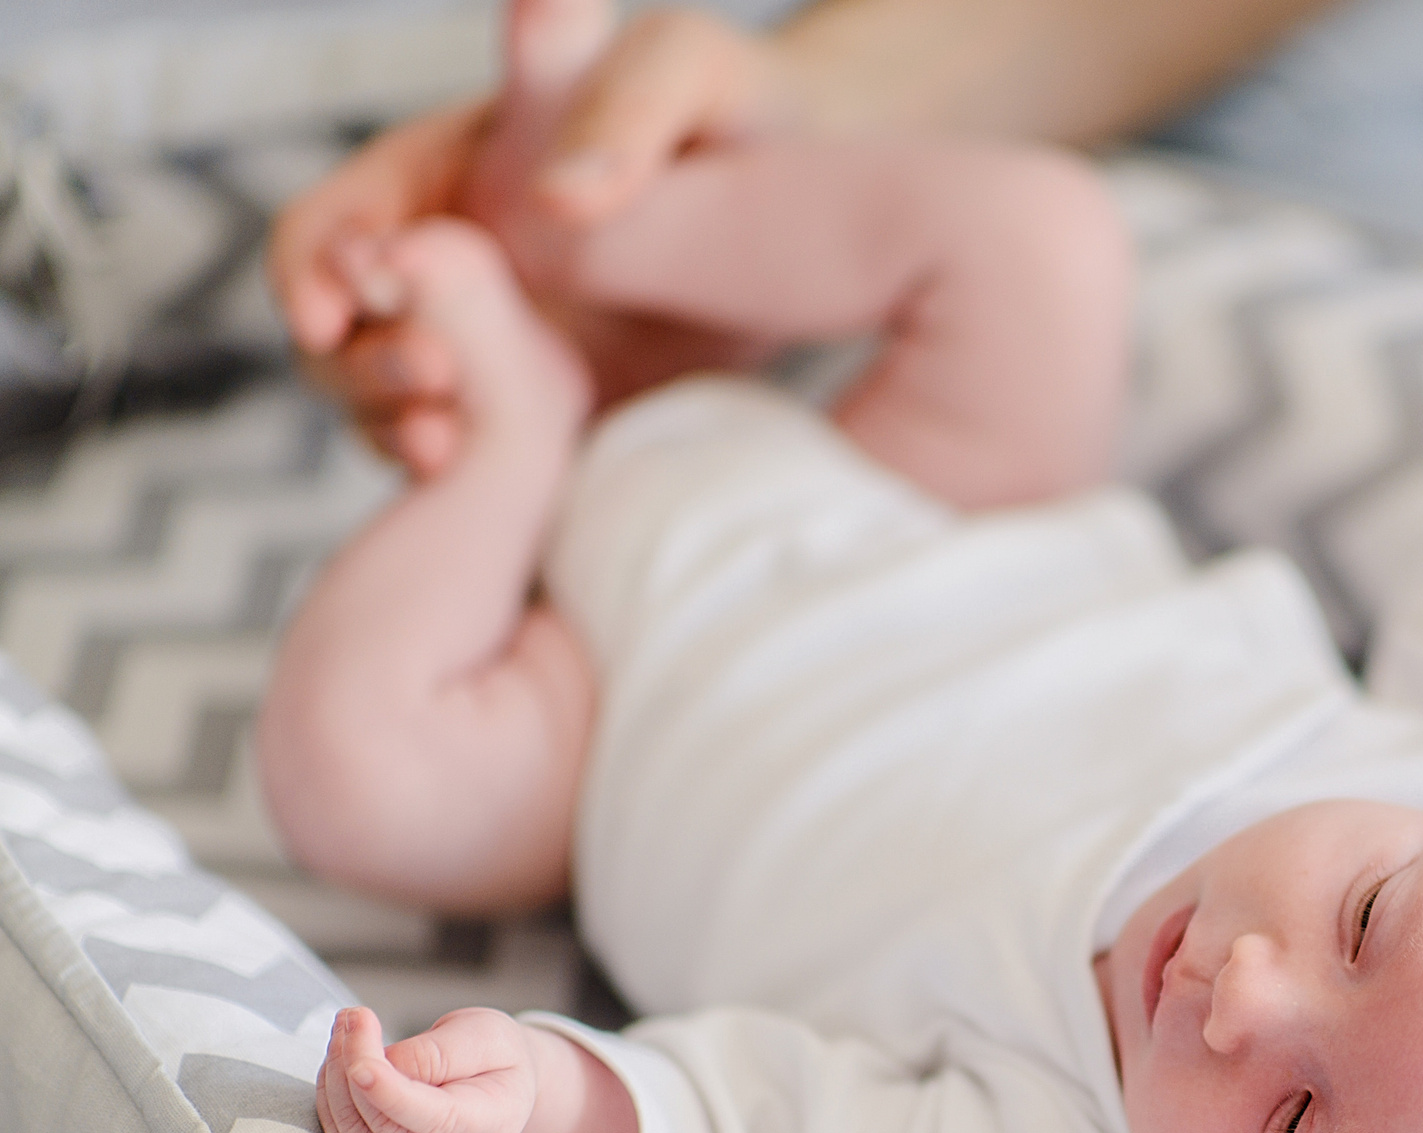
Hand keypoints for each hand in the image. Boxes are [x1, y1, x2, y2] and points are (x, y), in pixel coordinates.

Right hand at [265, 2, 787, 473]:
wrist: (827, 215)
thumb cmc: (743, 114)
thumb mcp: (688, 74)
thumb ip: (618, 100)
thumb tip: (553, 195)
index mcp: (443, 173)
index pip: (330, 223)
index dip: (313, 267)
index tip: (336, 307)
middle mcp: (446, 267)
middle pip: (336, 330)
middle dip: (356, 361)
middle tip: (432, 376)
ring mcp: (487, 350)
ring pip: (389, 406)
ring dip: (395, 426)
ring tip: (446, 446)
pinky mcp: (536, 420)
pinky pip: (470, 462)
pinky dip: (462, 479)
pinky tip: (486, 486)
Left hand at [318, 1006, 539, 1132]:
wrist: (500, 1084)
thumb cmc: (498, 1056)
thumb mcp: (487, 1036)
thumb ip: (440, 1053)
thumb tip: (386, 1064)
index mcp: (490, 1123)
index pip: (435, 1120)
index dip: (391, 1096)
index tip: (360, 1063)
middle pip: (385, 1127)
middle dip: (355, 1068)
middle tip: (353, 1017)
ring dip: (336, 1080)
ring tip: (346, 1030)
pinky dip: (331, 1097)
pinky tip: (342, 1060)